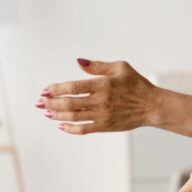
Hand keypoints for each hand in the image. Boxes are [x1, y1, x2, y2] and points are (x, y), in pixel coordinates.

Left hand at [36, 59, 158, 133]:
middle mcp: (101, 101)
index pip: (73, 87)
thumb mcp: (120, 68)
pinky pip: (84, 129)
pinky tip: (61, 125)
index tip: (45, 90)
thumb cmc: (137, 84)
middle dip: (50, 103)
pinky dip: (70, 128)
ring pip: (73, 117)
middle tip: (40, 102)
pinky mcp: (105, 126)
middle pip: (69, 103)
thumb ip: (98, 65)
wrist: (152, 106)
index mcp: (103, 84)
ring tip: (47, 112)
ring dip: (57, 115)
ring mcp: (102, 115)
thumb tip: (78, 62)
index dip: (56, 89)